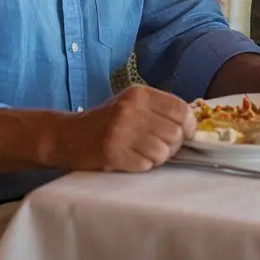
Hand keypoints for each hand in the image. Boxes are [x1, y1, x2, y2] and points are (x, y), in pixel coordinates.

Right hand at [46, 85, 194, 172]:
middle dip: (172, 146)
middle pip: (175, 134)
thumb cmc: (106, 121)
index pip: (181, 110)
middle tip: (157, 147)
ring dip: (157, 158)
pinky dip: (142, 165)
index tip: (184, 135)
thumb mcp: (131, 104)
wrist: (68, 135)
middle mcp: (131, 109)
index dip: (189, 127)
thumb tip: (192, 126)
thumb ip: (159, 110)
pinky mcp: (113, 152)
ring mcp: (121, 131)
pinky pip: (146, 164)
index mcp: (139, 94)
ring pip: (163, 152)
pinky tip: (130, 158)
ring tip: (142, 152)